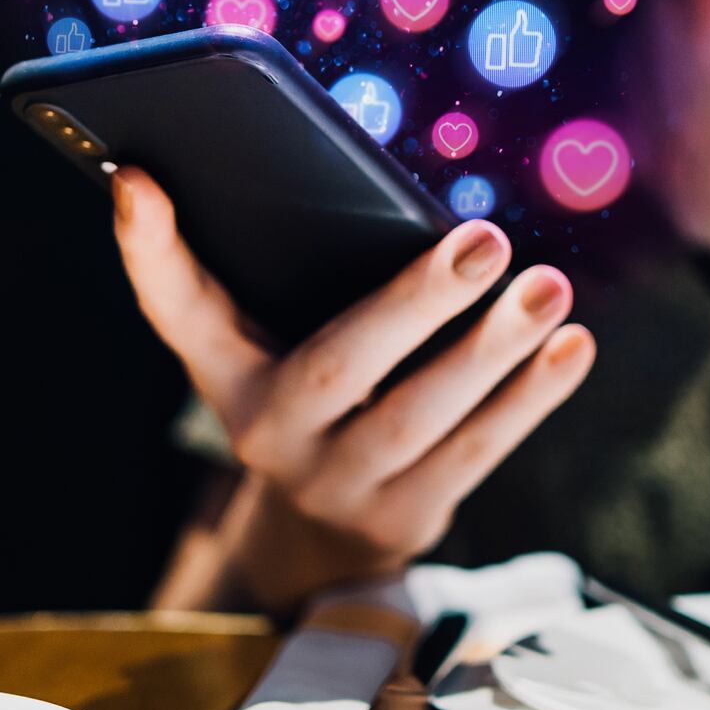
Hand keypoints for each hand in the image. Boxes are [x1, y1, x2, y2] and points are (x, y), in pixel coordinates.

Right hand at [112, 168, 593, 610]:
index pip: (176, 307)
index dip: (149, 248)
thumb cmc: (311, 395)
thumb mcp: (271, 343)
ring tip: (549, 287)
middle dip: (416, 302)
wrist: (320, 534)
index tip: (138, 175)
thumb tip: (281, 175)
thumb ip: (270, 270)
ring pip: (422, 417)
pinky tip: (571, 346)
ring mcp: (339, 487)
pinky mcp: (405, 519)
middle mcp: (269, 437)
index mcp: (227, 376)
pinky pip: (475, 454)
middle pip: (340, 366)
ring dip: (495, 352)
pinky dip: (530, 398)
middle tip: (487, 240)